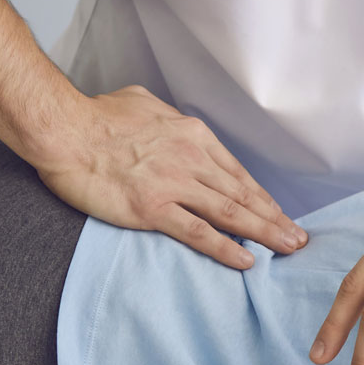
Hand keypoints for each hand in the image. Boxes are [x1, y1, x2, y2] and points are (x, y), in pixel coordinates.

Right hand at [34, 85, 306, 269]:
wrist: (64, 129)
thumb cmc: (98, 115)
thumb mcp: (145, 103)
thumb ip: (167, 118)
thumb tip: (170, 122)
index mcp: (192, 135)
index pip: (237, 172)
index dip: (262, 197)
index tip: (279, 213)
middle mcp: (191, 159)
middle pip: (243, 194)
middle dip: (275, 218)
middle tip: (299, 239)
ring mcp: (173, 185)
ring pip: (230, 213)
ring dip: (264, 233)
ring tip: (288, 249)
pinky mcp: (152, 209)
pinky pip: (197, 233)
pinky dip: (225, 249)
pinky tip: (246, 261)